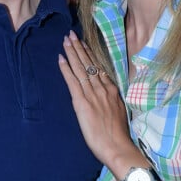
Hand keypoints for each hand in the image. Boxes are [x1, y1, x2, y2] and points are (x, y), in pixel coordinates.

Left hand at [58, 30, 133, 166]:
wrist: (117, 146)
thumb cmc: (118, 133)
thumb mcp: (120, 109)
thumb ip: (112, 98)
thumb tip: (108, 92)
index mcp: (111, 89)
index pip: (98, 66)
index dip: (89, 53)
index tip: (83, 43)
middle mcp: (102, 87)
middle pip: (88, 63)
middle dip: (78, 47)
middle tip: (71, 34)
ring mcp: (92, 93)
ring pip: (80, 68)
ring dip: (72, 53)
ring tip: (65, 41)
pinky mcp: (81, 102)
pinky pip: (72, 81)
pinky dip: (65, 69)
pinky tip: (60, 59)